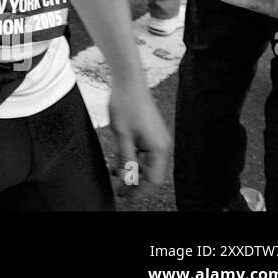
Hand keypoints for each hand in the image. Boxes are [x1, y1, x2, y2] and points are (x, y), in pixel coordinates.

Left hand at [107, 79, 171, 202]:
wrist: (129, 81)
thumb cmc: (126, 104)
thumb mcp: (121, 135)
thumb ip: (125, 159)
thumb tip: (126, 179)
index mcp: (159, 148)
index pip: (154, 180)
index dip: (139, 191)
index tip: (125, 196)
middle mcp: (162, 146)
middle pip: (152, 174)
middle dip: (135, 183)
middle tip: (117, 188)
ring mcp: (158, 140)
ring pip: (147, 165)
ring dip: (132, 171)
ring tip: (114, 174)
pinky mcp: (151, 135)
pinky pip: (144, 154)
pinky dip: (133, 159)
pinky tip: (118, 160)